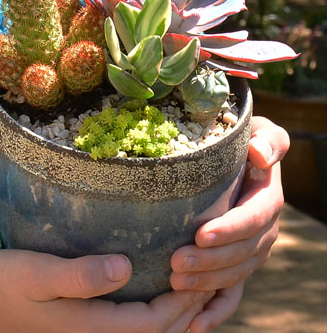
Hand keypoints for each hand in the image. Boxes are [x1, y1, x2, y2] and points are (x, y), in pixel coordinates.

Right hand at [0, 249, 211, 332]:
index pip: (158, 321)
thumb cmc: (5, 285)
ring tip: (197, 283)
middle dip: (191, 305)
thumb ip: (80, 275)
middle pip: (163, 332)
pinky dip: (159, 318)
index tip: (201, 264)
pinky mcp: (90, 331)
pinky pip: (136, 331)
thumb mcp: (37, 273)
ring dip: (179, 314)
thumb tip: (126, 267)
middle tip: (212, 269)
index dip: (185, 297)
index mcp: (97, 328)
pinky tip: (163, 294)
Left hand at [169, 115, 289, 332]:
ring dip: (206, 283)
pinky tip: (195, 326)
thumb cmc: (239, 136)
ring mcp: (252, 251)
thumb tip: (261, 155)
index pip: (253, 219)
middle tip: (175, 263)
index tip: (199, 234)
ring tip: (174, 283)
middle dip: (210, 261)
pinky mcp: (238, 264)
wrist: (237, 153)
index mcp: (267, 198)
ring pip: (234, 274)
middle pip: (241, 253)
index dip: (230, 229)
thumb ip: (267, 140)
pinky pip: (232, 294)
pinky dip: (216, 312)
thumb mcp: (258, 129)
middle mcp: (264, 229)